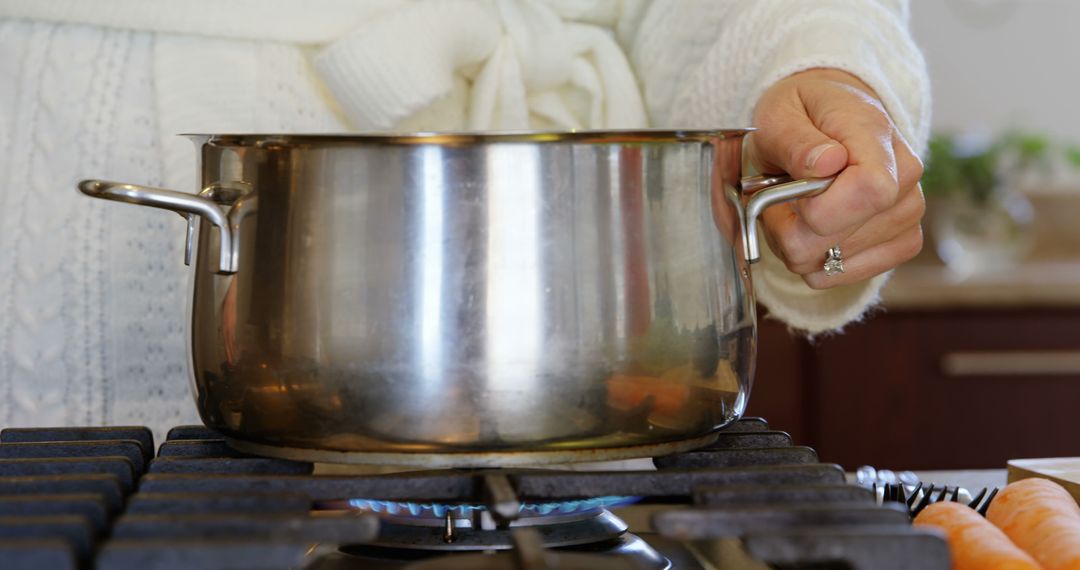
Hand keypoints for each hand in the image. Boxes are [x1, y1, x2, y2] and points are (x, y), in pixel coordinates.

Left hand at [747, 68, 924, 288]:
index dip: (817, 207)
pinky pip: (842, 275)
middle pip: (835, 239)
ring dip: (796, 241)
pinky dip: (815, 259)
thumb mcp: (781, 113)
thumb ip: (795, 139)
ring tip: (797, 205)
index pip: (870, 191)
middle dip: (788, 225)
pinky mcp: (901, 243)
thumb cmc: (802, 113)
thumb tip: (824, 164)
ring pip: (829, 261)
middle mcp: (906, 180)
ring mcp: (908, 215)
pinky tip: (813, 229)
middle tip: (778, 195)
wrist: (831, 116)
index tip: (790, 190)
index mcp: (878, 138)